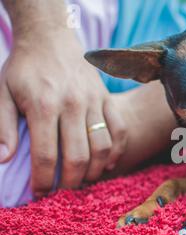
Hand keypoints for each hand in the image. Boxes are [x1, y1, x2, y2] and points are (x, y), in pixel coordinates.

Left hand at [0, 28, 126, 196]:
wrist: (51, 37)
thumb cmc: (24, 68)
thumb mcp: (2, 92)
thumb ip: (3, 126)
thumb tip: (3, 159)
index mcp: (44, 105)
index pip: (45, 155)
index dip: (43, 180)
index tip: (40, 193)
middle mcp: (73, 105)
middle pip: (77, 156)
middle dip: (69, 182)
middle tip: (63, 192)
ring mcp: (94, 102)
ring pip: (102, 147)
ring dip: (94, 171)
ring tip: (83, 181)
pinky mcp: (107, 99)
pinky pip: (120, 130)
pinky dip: (117, 151)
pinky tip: (107, 164)